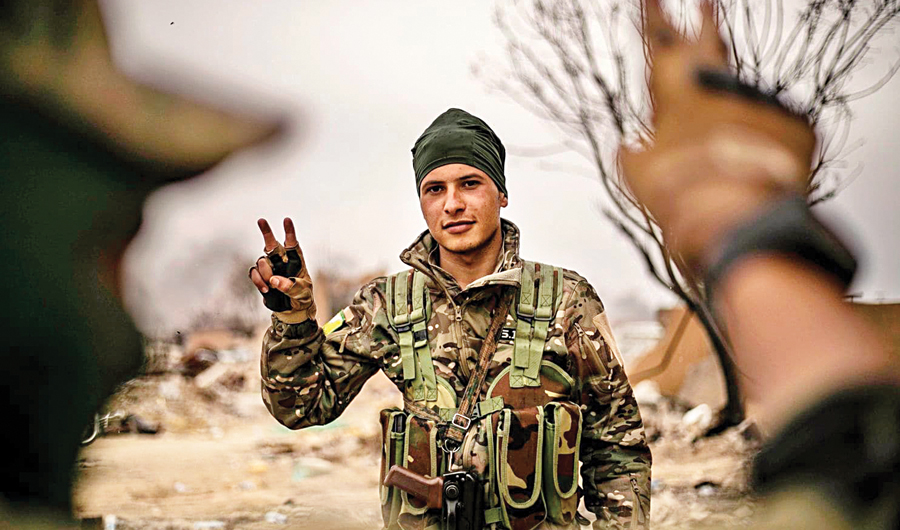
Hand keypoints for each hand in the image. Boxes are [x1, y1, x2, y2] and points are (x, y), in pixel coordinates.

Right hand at [249, 217, 316, 322]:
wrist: (292, 309)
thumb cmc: (302, 296)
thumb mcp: (302, 292)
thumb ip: (290, 286)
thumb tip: (274, 280)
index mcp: (295, 260)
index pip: (292, 243)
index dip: (289, 231)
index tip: (287, 220)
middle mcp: (281, 260)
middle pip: (271, 243)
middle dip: (266, 231)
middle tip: (261, 220)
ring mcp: (270, 268)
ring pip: (261, 262)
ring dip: (265, 273)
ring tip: (272, 285)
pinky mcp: (261, 276)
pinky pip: (254, 273)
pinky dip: (258, 280)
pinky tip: (266, 289)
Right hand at [618, 0, 816, 271]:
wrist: (732, 212)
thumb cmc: (677, 192)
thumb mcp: (638, 174)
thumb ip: (633, 154)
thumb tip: (628, 148)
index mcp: (673, 90)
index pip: (659, 41)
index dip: (654, 14)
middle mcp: (717, 86)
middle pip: (708, 42)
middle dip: (702, 21)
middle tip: (705, 0)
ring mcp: (756, 102)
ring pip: (742, 91)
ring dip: (731, 100)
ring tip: (723, 117)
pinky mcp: (791, 123)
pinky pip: (774, 128)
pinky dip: (760, 146)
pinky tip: (752, 166)